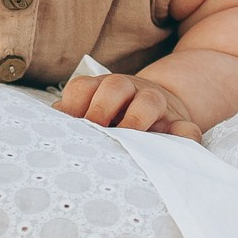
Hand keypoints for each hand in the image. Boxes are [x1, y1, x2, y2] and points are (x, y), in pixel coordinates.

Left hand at [56, 72, 204, 139]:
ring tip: (127, 141)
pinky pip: (186, 129)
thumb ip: (73, 117)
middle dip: (100, 108)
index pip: (83, 87)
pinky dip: (184, 139)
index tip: (66, 125)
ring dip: (136, 120)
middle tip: (92, 132)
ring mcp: (158, 105)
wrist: (164, 106)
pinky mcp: (180, 124)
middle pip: (115, 86)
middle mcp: (130, 91)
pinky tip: (175, 151)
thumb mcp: (94, 110)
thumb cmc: (118, 116)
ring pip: (150, 101)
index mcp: (103, 89)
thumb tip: (50, 128)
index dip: (73, 104)